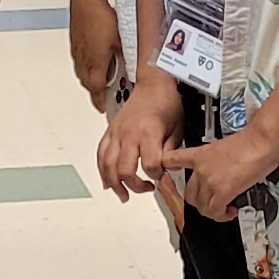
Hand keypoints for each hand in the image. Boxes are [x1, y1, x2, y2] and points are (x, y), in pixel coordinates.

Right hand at [67, 0, 123, 102]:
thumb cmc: (101, 15)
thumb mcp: (121, 42)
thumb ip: (126, 59)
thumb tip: (134, 69)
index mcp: (94, 64)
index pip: (97, 91)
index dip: (103, 102)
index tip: (106, 107)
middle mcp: (83, 60)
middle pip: (89, 84)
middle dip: (97, 91)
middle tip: (106, 96)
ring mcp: (77, 51)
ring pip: (84, 72)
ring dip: (92, 77)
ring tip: (102, 78)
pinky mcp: (75, 41)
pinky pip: (81, 59)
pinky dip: (88, 64)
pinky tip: (96, 57)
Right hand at [96, 77, 179, 198]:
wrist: (153, 84)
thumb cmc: (166, 102)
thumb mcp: (177, 129)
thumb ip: (171, 153)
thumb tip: (168, 172)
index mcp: (149, 133)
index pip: (150, 165)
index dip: (157, 176)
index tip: (162, 178)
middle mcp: (129, 134)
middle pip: (125, 170)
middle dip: (135, 186)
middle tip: (145, 189)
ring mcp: (117, 133)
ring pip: (108, 165)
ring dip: (114, 184)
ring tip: (122, 194)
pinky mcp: (110, 131)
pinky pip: (101, 154)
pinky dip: (102, 170)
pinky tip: (107, 181)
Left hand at [154, 122, 278, 221]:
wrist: (260, 141)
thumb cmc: (251, 141)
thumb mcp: (225, 147)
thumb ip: (219, 161)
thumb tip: (227, 171)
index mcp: (200, 155)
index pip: (173, 160)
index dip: (169, 170)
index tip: (171, 176)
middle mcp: (201, 168)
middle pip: (189, 194)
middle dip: (201, 202)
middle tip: (213, 202)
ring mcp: (209, 180)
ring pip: (201, 206)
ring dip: (213, 212)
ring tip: (225, 209)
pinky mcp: (222, 191)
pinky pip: (215, 211)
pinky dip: (222, 216)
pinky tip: (231, 211)